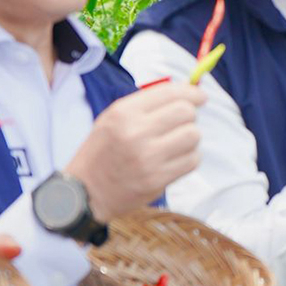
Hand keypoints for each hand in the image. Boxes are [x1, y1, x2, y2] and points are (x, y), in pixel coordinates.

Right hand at [64, 83, 205, 222]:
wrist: (86, 192)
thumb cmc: (104, 151)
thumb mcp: (114, 118)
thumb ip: (148, 104)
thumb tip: (189, 93)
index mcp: (124, 112)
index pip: (170, 93)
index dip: (192, 93)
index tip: (200, 97)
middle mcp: (136, 132)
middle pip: (186, 113)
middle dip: (190, 116)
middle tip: (182, 124)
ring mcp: (148, 158)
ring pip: (193, 136)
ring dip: (190, 139)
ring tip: (175, 144)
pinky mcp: (157, 179)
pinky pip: (192, 160)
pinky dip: (189, 158)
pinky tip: (174, 160)